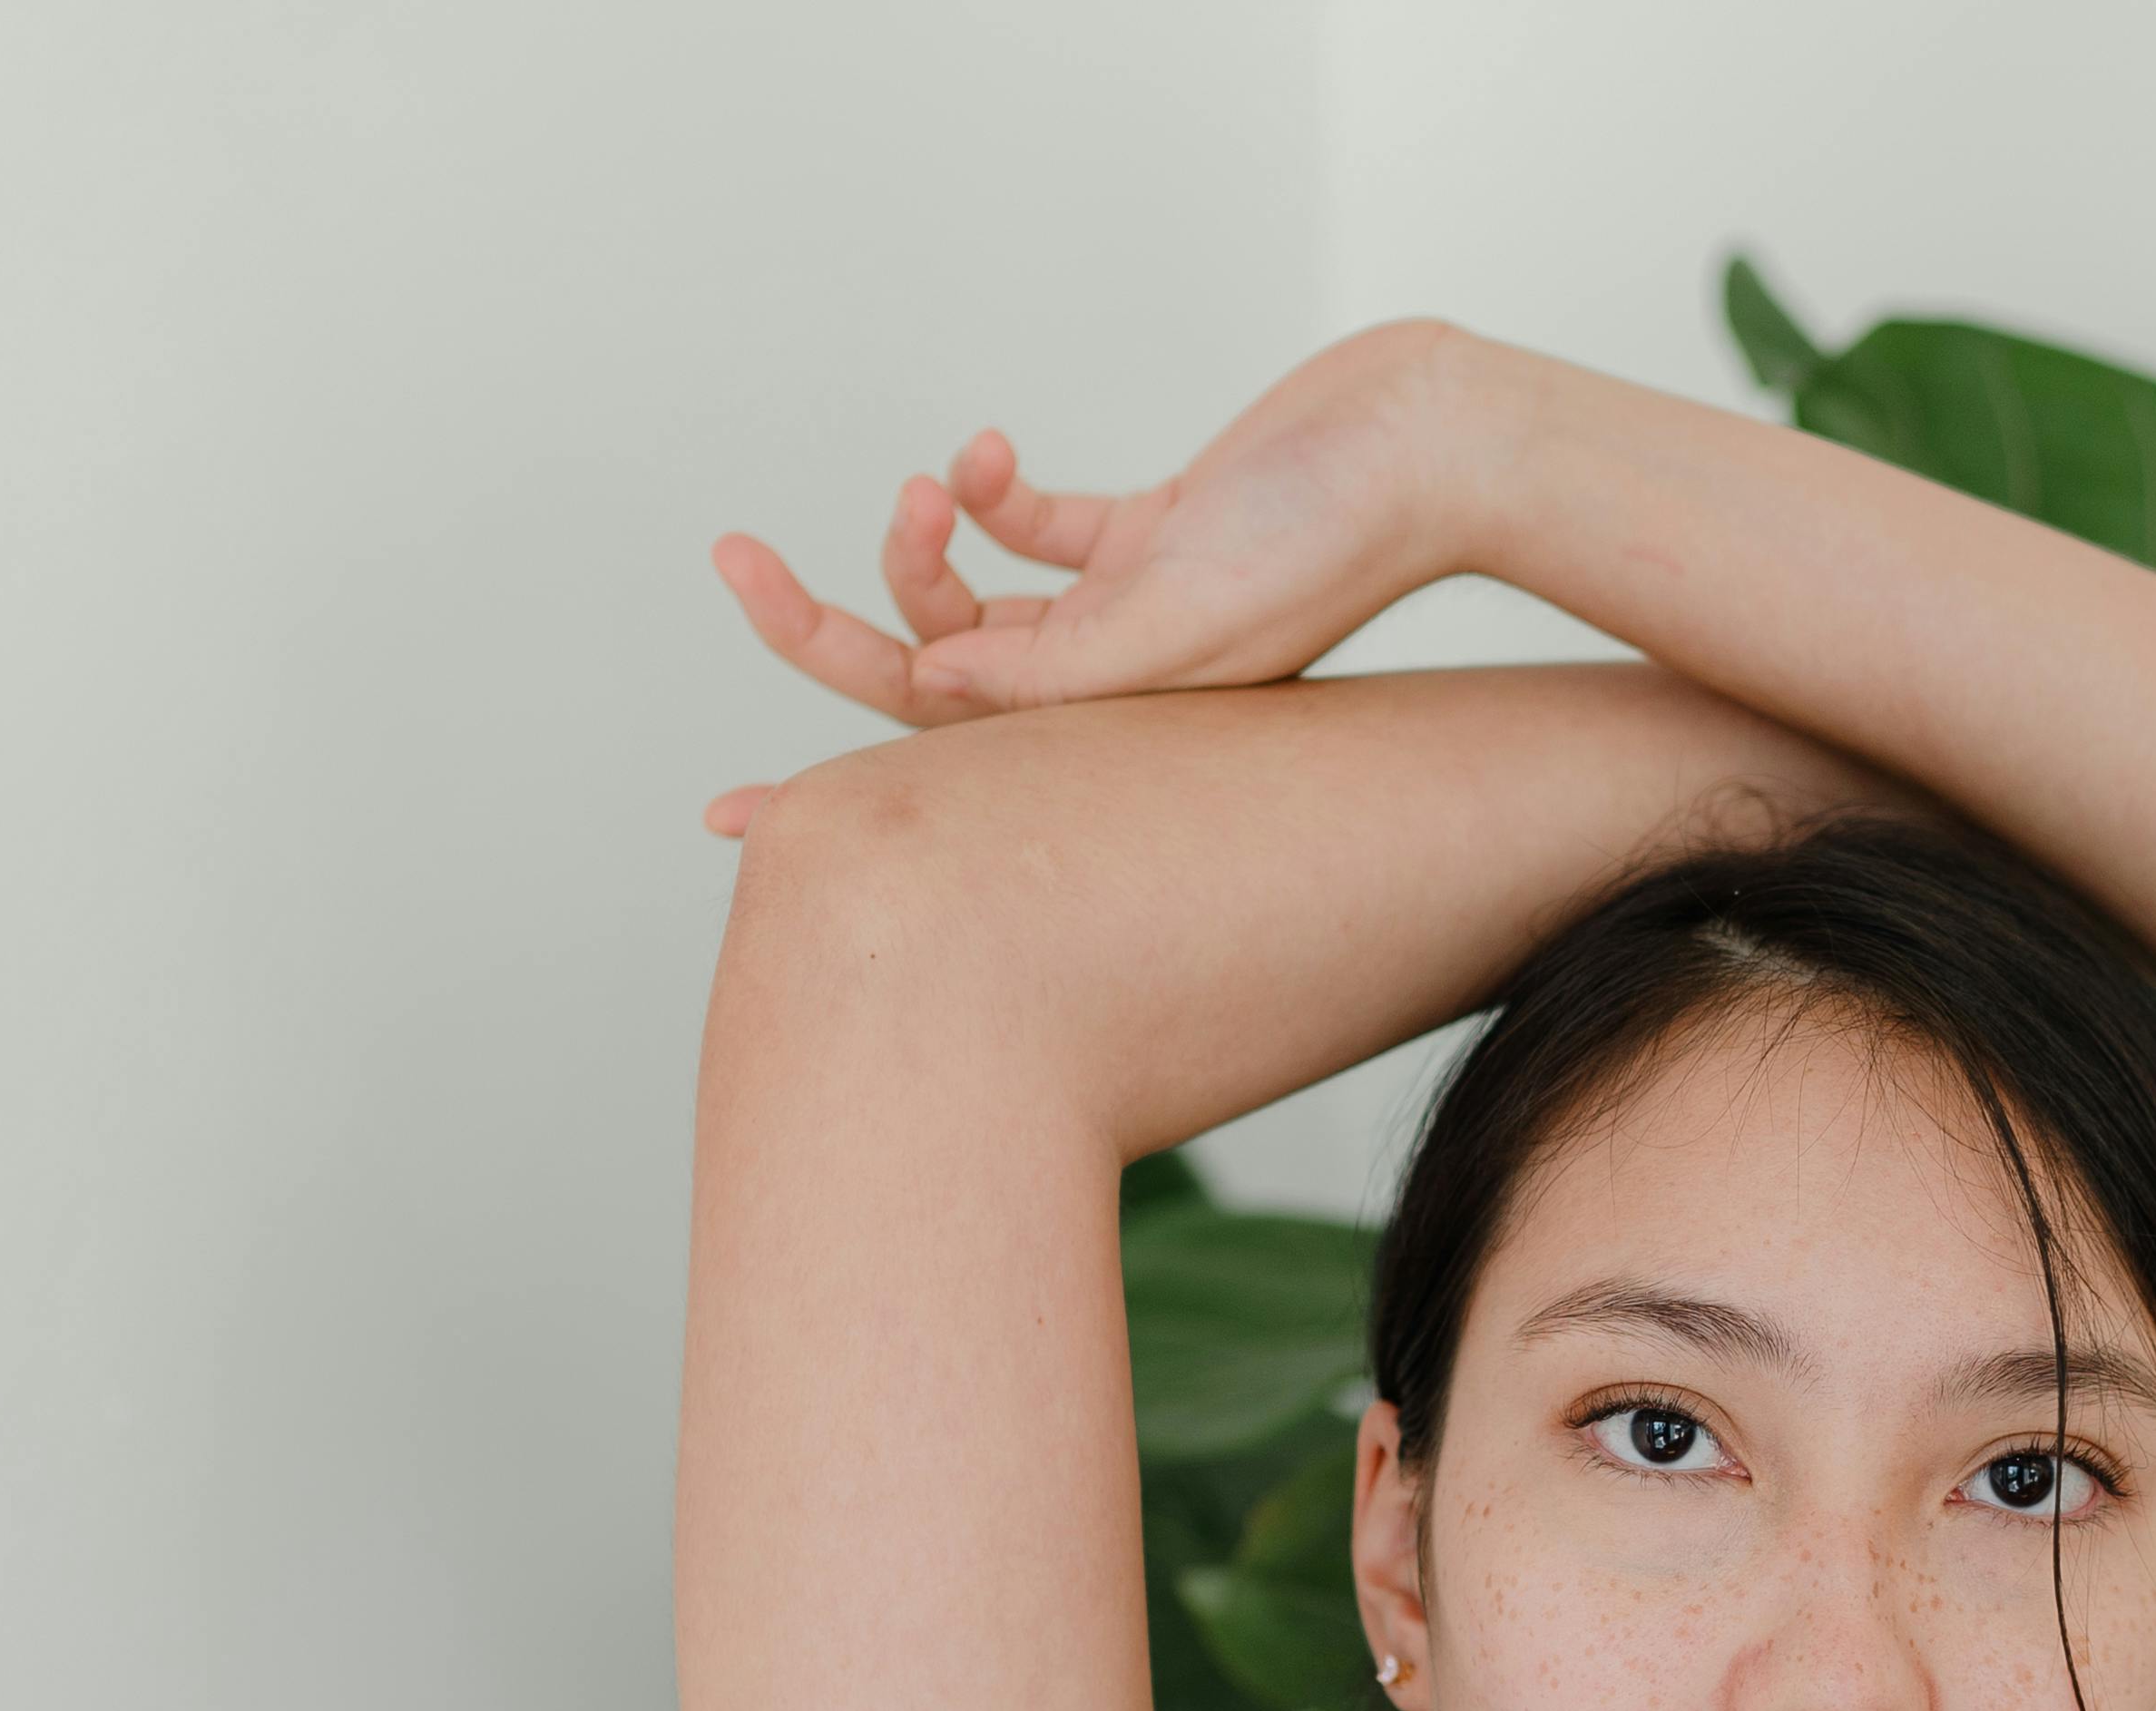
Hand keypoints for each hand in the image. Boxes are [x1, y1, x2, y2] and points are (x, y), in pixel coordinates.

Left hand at [702, 325, 1481, 832]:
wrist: (1431, 447)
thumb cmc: (1330, 538)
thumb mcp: (1181, 615)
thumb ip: (1058, 660)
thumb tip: (927, 686)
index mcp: (1113, 729)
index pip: (936, 775)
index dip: (827, 797)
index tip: (723, 819)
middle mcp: (1111, 685)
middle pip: (925, 677)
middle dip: (822, 626)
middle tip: (731, 561)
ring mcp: (1126, 611)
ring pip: (972, 596)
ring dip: (925, 535)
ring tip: (928, 486)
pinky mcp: (1150, 534)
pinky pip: (1036, 530)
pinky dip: (992, 494)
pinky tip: (983, 457)